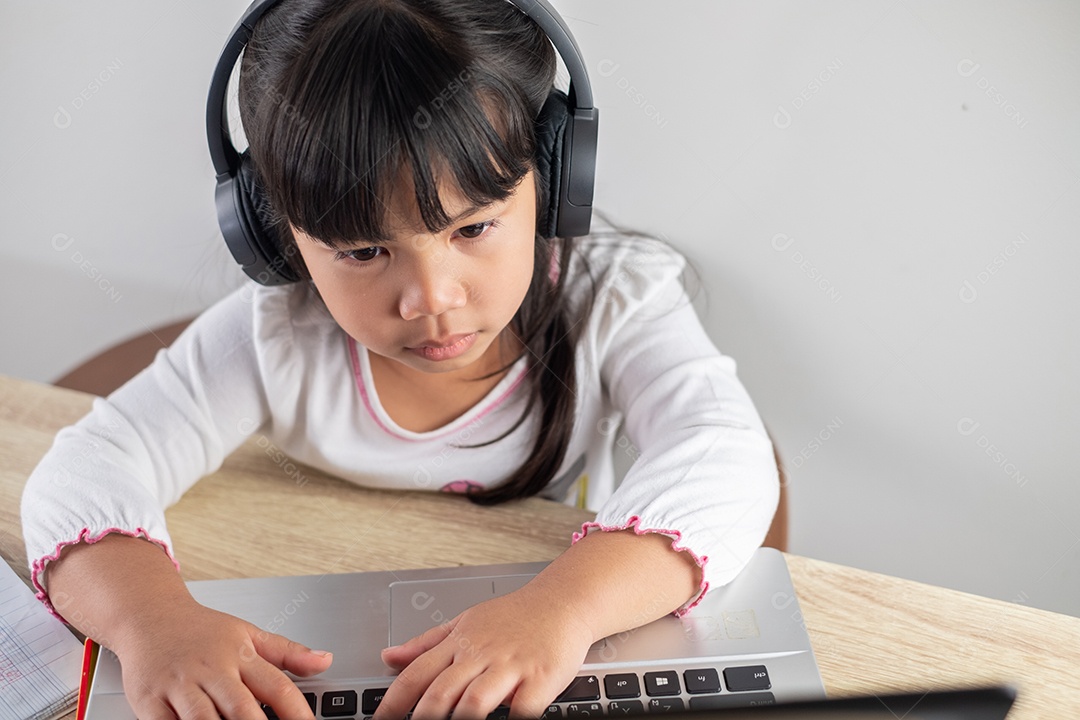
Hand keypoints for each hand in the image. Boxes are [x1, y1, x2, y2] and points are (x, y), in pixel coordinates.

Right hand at [112, 601, 332, 719]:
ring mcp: (179, 686)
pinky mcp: (149, 700)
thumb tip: (326, 661)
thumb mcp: (248, 634)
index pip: (277, 687)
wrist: (149, 615)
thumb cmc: (200, 630)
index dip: (297, 713)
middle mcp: (212, 670)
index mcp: (240, 655)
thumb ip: (288, 653)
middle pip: (241, 708)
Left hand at [374, 586, 595, 718]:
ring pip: (475, 702)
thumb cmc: (514, 616)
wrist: (562, 602)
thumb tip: (387, 657)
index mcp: (459, 643)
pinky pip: (522, 709)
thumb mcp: (464, 622)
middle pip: (441, 693)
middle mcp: (480, 654)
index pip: (416, 675)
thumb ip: (425, 643)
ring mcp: (510, 666)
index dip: (392, 703)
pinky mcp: (540, 678)